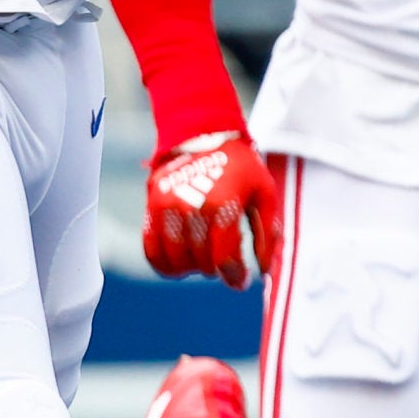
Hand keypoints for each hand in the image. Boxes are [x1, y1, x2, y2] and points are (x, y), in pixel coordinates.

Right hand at [145, 132, 279, 288]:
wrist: (204, 135)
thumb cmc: (241, 168)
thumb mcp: (264, 194)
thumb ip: (267, 233)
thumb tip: (264, 271)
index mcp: (224, 204)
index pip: (225, 258)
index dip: (235, 277)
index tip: (241, 281)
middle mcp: (192, 207)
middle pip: (202, 263)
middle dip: (218, 268)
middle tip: (226, 261)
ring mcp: (168, 208)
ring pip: (177, 261)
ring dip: (193, 268)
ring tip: (205, 258)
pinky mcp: (151, 208)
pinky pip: (152, 251)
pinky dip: (165, 265)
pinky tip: (180, 264)